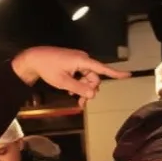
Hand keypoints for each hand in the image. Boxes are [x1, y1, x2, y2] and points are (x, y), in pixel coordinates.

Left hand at [10, 47, 128, 104]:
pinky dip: (79, 83)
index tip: (128, 75)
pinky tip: (71, 90)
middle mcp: (82, 59)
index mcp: (82, 61)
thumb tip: (94, 94)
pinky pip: (82, 75)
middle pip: (94, 78)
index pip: (102, 68)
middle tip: (80, 102)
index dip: (115, 73)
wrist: (33, 58)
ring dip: (83, 89)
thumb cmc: (47, 68)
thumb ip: (79, 89)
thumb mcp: (63, 82)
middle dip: (89, 90)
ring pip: (88, 78)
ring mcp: (78, 61)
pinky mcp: (73, 63)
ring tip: (74, 98)